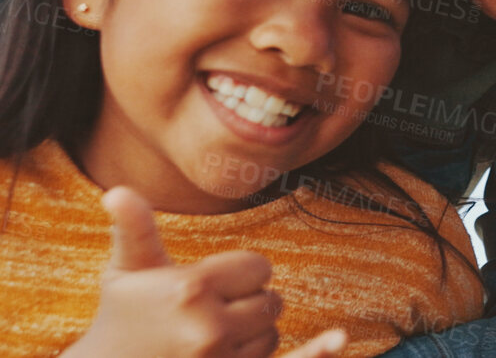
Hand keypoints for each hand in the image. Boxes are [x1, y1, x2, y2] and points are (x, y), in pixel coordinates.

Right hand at [61, 187, 346, 357]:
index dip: (239, 275)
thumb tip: (118, 191)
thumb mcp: (125, 274)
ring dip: (250, 337)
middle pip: (271, 301)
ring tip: (205, 342)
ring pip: (271, 336)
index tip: (210, 284)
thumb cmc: (118, 321)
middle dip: (246, 305)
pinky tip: (339, 339)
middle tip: (205, 314)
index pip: (258, 268)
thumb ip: (134, 229)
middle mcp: (210, 327)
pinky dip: (316, 354)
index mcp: (190, 289)